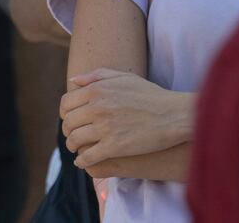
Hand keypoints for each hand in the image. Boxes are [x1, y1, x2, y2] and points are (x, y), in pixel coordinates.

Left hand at [59, 68, 191, 168]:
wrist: (174, 115)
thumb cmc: (150, 95)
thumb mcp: (123, 77)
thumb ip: (95, 76)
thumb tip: (72, 81)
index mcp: (96, 90)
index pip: (66, 103)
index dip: (64, 114)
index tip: (68, 120)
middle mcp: (97, 107)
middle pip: (69, 123)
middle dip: (67, 131)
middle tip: (71, 137)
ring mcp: (105, 128)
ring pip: (75, 140)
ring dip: (72, 146)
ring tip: (76, 149)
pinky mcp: (114, 147)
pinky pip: (88, 156)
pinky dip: (81, 160)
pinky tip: (82, 162)